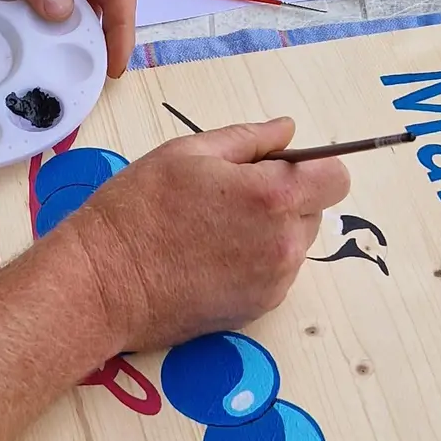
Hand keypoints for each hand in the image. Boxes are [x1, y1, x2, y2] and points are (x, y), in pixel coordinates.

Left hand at [0, 0, 136, 76]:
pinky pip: (37, 19)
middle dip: (95, 43)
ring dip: (64, 44)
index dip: (120, 26)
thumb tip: (62, 12)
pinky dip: (36, 39)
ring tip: (57, 79)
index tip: (113, 64)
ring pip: (69, 18)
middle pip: (98, 7)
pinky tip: (29, 61)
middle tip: (85, 83)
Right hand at [56, 119, 351, 351]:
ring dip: (271, 232)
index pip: (337, 177)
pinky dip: (255, 263)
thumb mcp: (188, 153)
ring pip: (295, 244)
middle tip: (229, 197)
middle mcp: (284, 244)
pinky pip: (275, 275)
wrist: (103, 283)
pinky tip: (210, 258)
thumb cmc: (138, 209)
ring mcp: (274, 282)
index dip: (313, 168)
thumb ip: (249, 138)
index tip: (279, 167)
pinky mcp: (257, 309)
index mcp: (273, 197)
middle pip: (315, 211)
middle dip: (286, 199)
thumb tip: (287, 130)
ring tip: (214, 230)